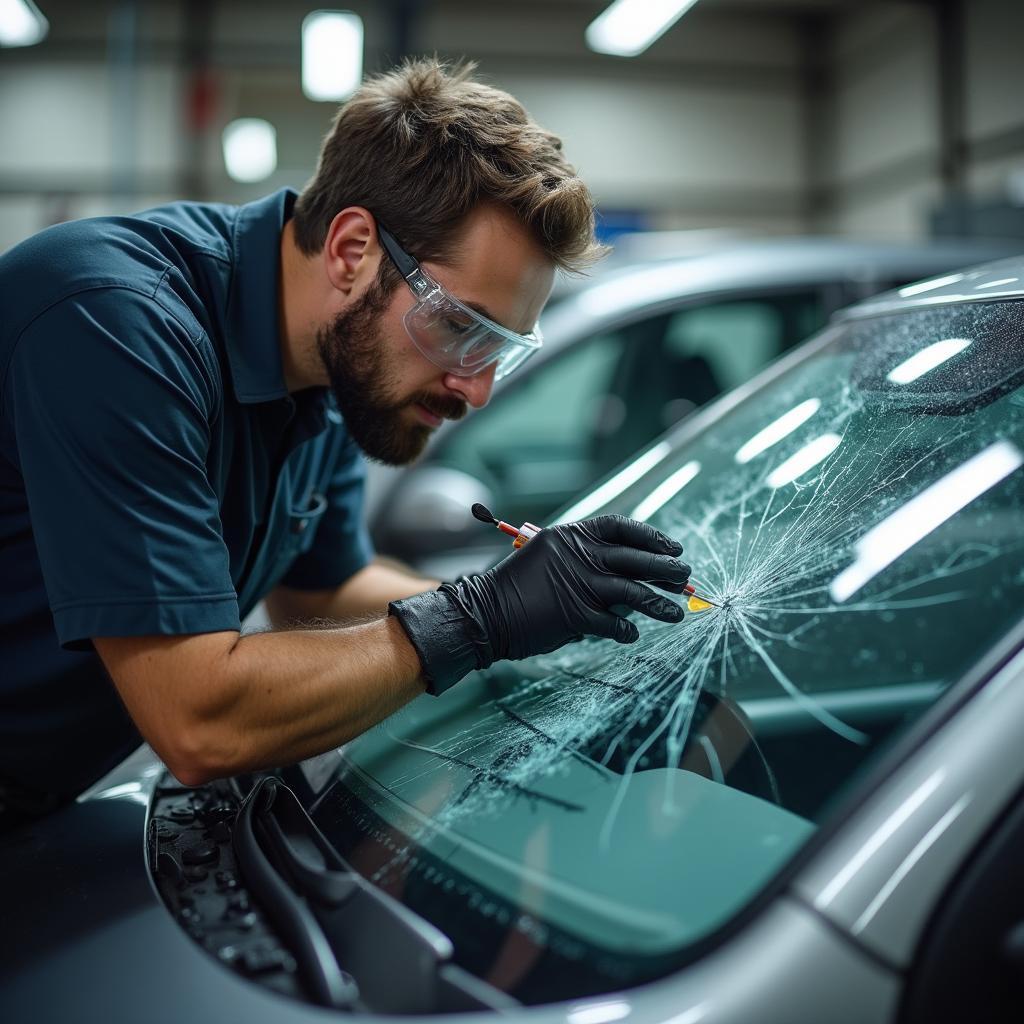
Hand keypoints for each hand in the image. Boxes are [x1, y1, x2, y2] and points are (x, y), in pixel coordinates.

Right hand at [388, 515, 690, 693]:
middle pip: (636, 558)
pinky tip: (632, 635)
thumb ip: (584, 559)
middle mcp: (579, 555)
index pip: (621, 526)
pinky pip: (615, 624)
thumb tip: (628, 573)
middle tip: (685, 578)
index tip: (673, 547)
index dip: (652, 536)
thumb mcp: (550, 558)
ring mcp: (580, 585)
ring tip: (677, 613)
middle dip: (667, 568)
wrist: (485, 614)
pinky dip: (627, 631)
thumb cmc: (518, 588)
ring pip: (634, 592)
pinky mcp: (577, 615)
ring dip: (660, 603)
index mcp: (571, 534)